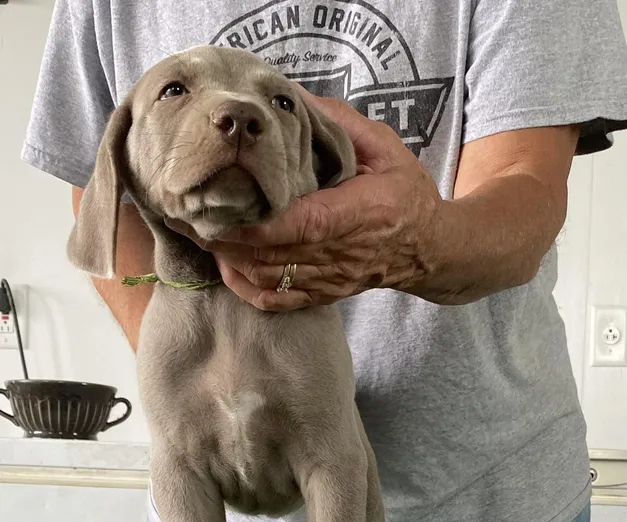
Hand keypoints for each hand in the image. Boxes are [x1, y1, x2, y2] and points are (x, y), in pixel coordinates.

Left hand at [167, 93, 443, 309]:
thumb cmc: (407, 194)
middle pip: (272, 257)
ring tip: (201, 234)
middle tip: (187, 216)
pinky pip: (278, 301)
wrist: (429, 248)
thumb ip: (340, 124)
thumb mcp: (384, 148)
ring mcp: (330, 280)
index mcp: (356, 215)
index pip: (297, 228)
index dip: (253, 227)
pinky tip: (228, 267)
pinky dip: (247, 288)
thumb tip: (293, 98)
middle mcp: (340, 255)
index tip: (215, 211)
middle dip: (225, 240)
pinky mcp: (324, 294)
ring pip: (269, 280)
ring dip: (231, 261)